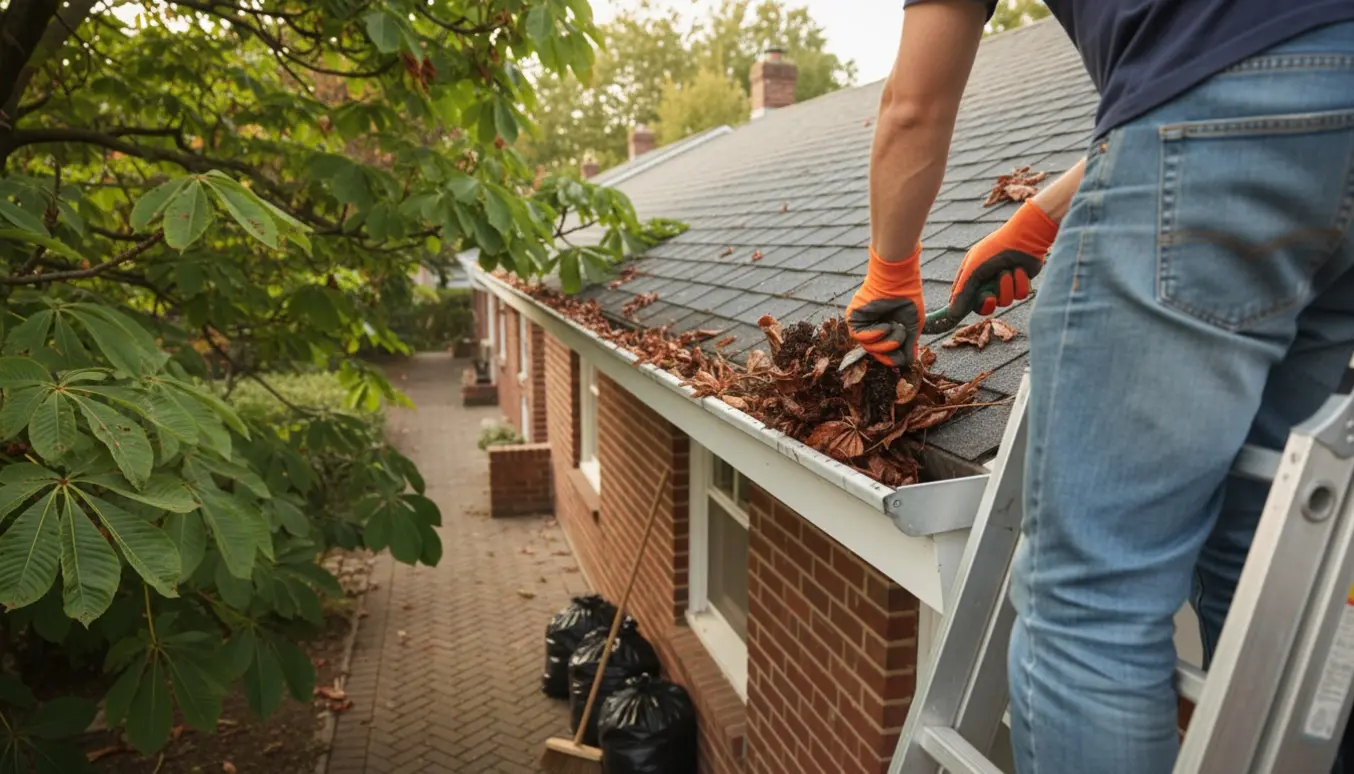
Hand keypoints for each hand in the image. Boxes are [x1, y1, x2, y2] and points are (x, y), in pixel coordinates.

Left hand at [845, 243, 924, 368]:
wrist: (899, 280)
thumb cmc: (908, 298)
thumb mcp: (912, 327)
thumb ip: (909, 346)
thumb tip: (909, 363)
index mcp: (885, 330)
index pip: (885, 353)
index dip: (894, 358)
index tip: (903, 358)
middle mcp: (872, 328)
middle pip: (876, 353)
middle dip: (890, 352)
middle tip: (900, 341)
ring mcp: (862, 323)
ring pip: (868, 347)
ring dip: (885, 342)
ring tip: (895, 327)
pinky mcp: (853, 317)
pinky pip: (859, 336)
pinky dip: (874, 335)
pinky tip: (885, 326)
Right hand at [947, 200, 1059, 318]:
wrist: (1024, 237)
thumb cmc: (994, 250)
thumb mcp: (973, 271)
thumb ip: (962, 293)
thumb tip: (952, 314)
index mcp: (972, 275)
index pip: (963, 298)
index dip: (964, 306)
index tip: (963, 313)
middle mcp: (987, 280)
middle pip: (985, 306)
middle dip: (988, 302)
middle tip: (990, 296)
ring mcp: (1005, 283)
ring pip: (1005, 302)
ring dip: (1007, 287)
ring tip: (1008, 270)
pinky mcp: (1021, 283)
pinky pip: (1020, 295)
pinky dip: (1020, 283)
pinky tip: (1020, 269)